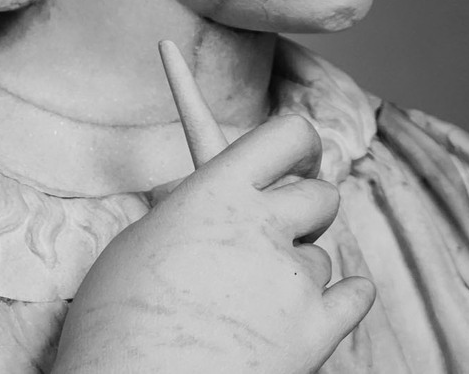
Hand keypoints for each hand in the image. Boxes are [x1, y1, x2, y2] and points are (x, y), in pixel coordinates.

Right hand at [50, 46, 375, 373]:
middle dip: (307, 211)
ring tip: (255, 302)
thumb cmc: (115, 327)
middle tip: (287, 228)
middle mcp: (264, 226)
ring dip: (301, 271)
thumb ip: (180, 212)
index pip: (286, 136)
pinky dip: (345, 299)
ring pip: (322, 257)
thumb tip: (187, 194)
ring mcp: (293, 280)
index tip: (302, 157)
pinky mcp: (315, 332)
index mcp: (217, 193)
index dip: (301, 145)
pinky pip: (354, 297)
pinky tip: (325, 303)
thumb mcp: (135, 246)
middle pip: (320, 195)